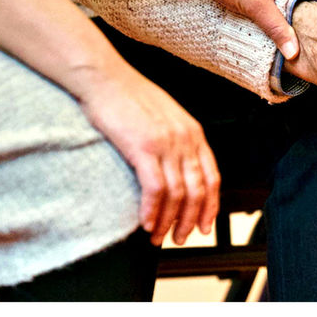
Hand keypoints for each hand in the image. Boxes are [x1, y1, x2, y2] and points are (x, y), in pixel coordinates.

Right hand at [75, 63, 220, 246]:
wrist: (104, 78)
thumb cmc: (128, 97)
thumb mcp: (164, 116)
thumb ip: (176, 140)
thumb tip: (177, 168)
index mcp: (193, 133)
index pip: (212, 177)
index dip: (210, 206)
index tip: (203, 226)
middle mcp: (185, 139)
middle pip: (198, 190)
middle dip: (189, 220)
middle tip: (179, 238)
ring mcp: (166, 143)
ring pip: (177, 194)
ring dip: (168, 221)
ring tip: (158, 237)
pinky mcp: (143, 147)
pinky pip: (155, 189)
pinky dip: (152, 211)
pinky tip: (145, 223)